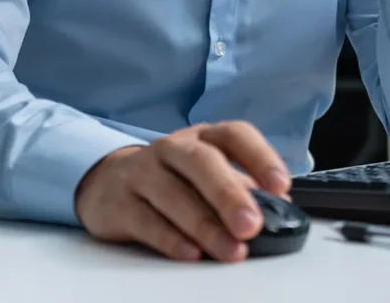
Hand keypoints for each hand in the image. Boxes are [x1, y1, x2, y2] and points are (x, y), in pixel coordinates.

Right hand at [75, 121, 290, 262]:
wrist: (109, 181)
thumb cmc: (174, 177)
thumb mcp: (209, 173)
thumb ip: (243, 188)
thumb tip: (279, 209)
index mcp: (205, 137)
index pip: (236, 135)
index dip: (260, 157)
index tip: (281, 186)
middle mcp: (174, 148)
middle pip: (203, 163)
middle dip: (230, 195)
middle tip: (252, 225)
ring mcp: (143, 172)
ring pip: (174, 194)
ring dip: (206, 225)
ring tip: (231, 251)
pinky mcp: (119, 203)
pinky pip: (146, 220)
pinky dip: (170, 239)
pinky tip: (191, 253)